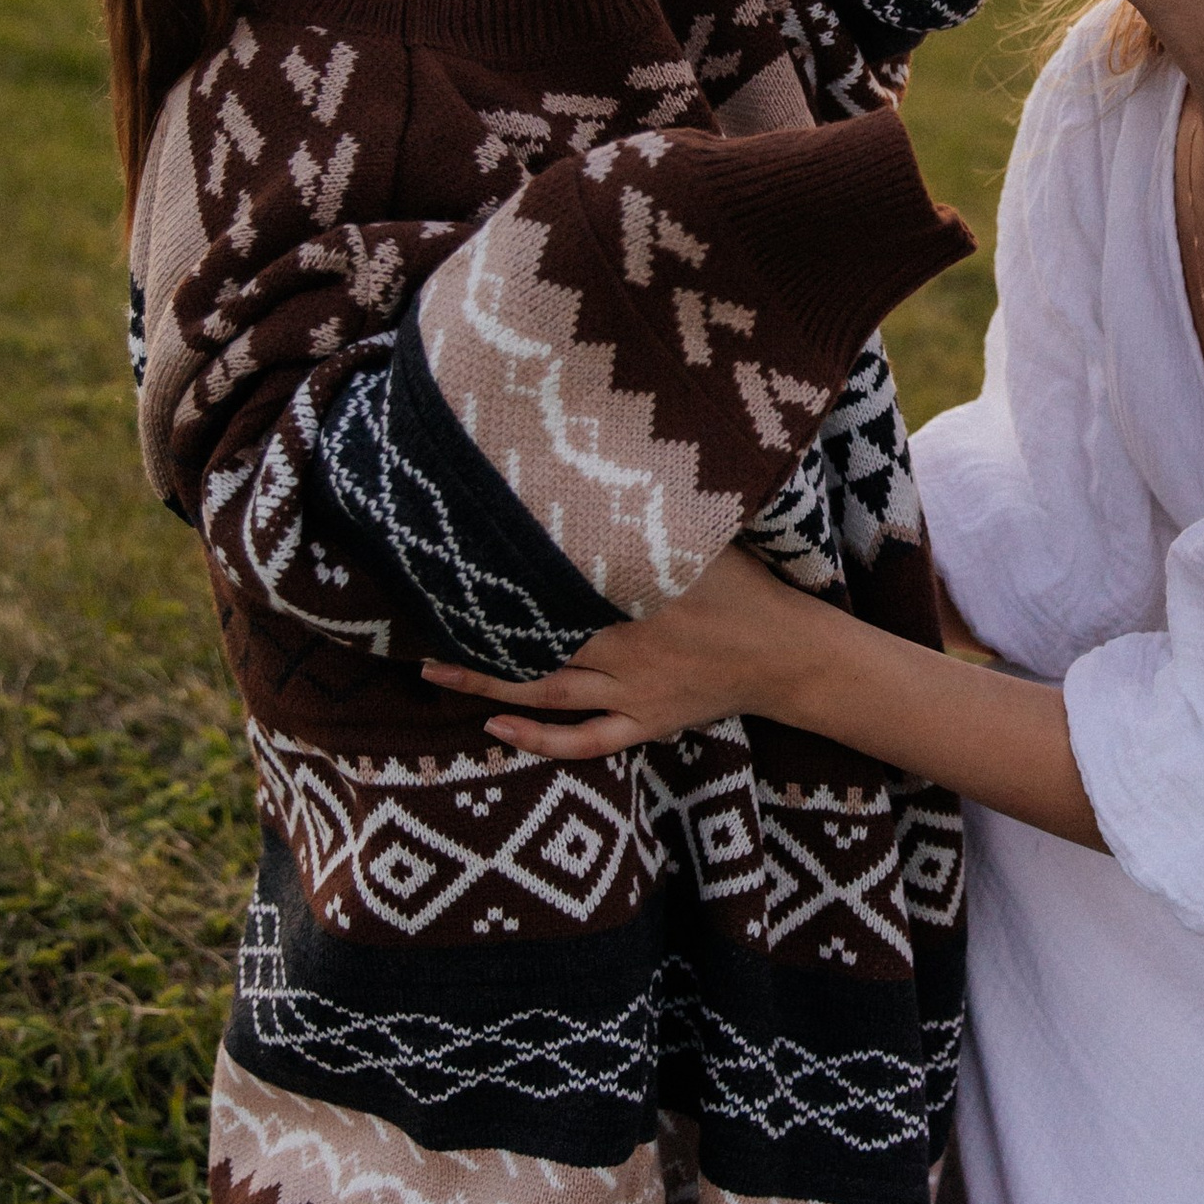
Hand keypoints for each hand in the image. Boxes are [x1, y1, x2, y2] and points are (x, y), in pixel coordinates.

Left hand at [423, 541, 815, 759]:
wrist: (790, 654)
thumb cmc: (748, 587)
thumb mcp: (705, 537)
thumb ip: (653, 510)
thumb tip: (608, 460)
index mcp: (632, 596)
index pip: (548, 587)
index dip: (497, 581)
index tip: (448, 567)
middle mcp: (621, 648)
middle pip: (532, 640)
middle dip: (472, 634)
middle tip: (413, 625)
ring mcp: (629, 693)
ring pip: (544, 691)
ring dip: (485, 686)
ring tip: (431, 673)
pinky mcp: (643, 724)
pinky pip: (583, 742)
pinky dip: (538, 743)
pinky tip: (495, 734)